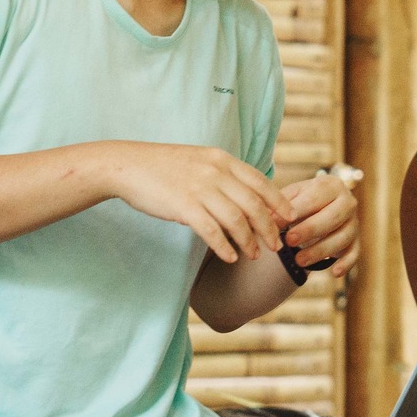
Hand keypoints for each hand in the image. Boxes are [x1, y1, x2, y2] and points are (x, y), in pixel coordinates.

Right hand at [104, 143, 289, 263]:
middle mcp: (215, 172)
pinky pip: (212, 231)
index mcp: (221, 159)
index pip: (260, 182)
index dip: (278, 201)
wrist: (127, 165)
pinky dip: (225, 246)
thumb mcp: (199, 160)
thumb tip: (246, 196)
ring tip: (254, 255)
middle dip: (268, 228)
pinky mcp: (183, 205)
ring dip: (249, 241)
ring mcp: (199, 188)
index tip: (289, 218)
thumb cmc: (163, 167)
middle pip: (253, 204)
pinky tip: (230, 257)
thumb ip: (222, 174)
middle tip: (275, 245)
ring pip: (236, 220)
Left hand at [277, 174, 360, 280]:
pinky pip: (355, 253)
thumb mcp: (291, 196)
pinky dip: (346, 264)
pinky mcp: (356, 240)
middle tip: (289, 241)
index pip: (314, 198)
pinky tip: (334, 273)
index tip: (276, 224)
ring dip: (320, 251)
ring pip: (342, 238)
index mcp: (330, 185)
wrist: (322, 206)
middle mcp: (347, 202)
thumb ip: (281, 205)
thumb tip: (269, 220)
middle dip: (309, 230)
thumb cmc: (303, 201)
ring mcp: (354, 222)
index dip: (295, 212)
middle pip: (332, 217)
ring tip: (299, 261)